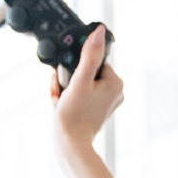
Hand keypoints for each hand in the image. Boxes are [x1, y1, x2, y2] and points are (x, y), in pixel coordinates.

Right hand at [51, 25, 123, 162]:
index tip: (68, 80)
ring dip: (65, 89)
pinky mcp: (96, 112)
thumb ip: (89, 55)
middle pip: (84, 72)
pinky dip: (67, 99)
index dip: (75, 68)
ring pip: (79, 84)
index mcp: (116, 82)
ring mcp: (106, 103)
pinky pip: (78, 96)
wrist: (70, 145)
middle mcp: (115, 92)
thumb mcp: (79, 80)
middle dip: (68, 80)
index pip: (92, 61)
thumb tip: (99, 32)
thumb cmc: (74, 116)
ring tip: (61, 101)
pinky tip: (61, 106)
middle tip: (62, 92)